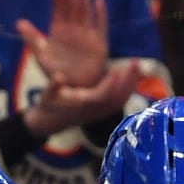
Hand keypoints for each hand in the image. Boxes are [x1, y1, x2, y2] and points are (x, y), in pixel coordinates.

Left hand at [18, 0, 109, 88]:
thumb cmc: (57, 72)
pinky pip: (101, 26)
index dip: (58, 1)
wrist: (74, 88)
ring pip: (85, 15)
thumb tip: (18, 22)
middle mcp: (73, 30)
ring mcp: (87, 36)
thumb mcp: (42, 54)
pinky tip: (99, 2)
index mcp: (59, 31)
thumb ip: (32, 37)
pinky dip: (101, 15)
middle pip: (72, 10)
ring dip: (83, 3)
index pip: (59, 12)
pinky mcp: (99, 43)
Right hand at [24, 59, 142, 139]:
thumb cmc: (49, 105)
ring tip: (137, 65)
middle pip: (117, 97)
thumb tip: (58, 76)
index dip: (109, 85)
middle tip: (136, 62)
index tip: (116, 70)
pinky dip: (128, 88)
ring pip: (121, 99)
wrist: (52, 122)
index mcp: (83, 104)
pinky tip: (133, 76)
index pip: (101, 96)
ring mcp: (102, 111)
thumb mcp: (47, 95)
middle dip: (127, 80)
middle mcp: (96, 110)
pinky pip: (120, 100)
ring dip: (131, 83)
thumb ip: (53, 86)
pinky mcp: (104, 110)